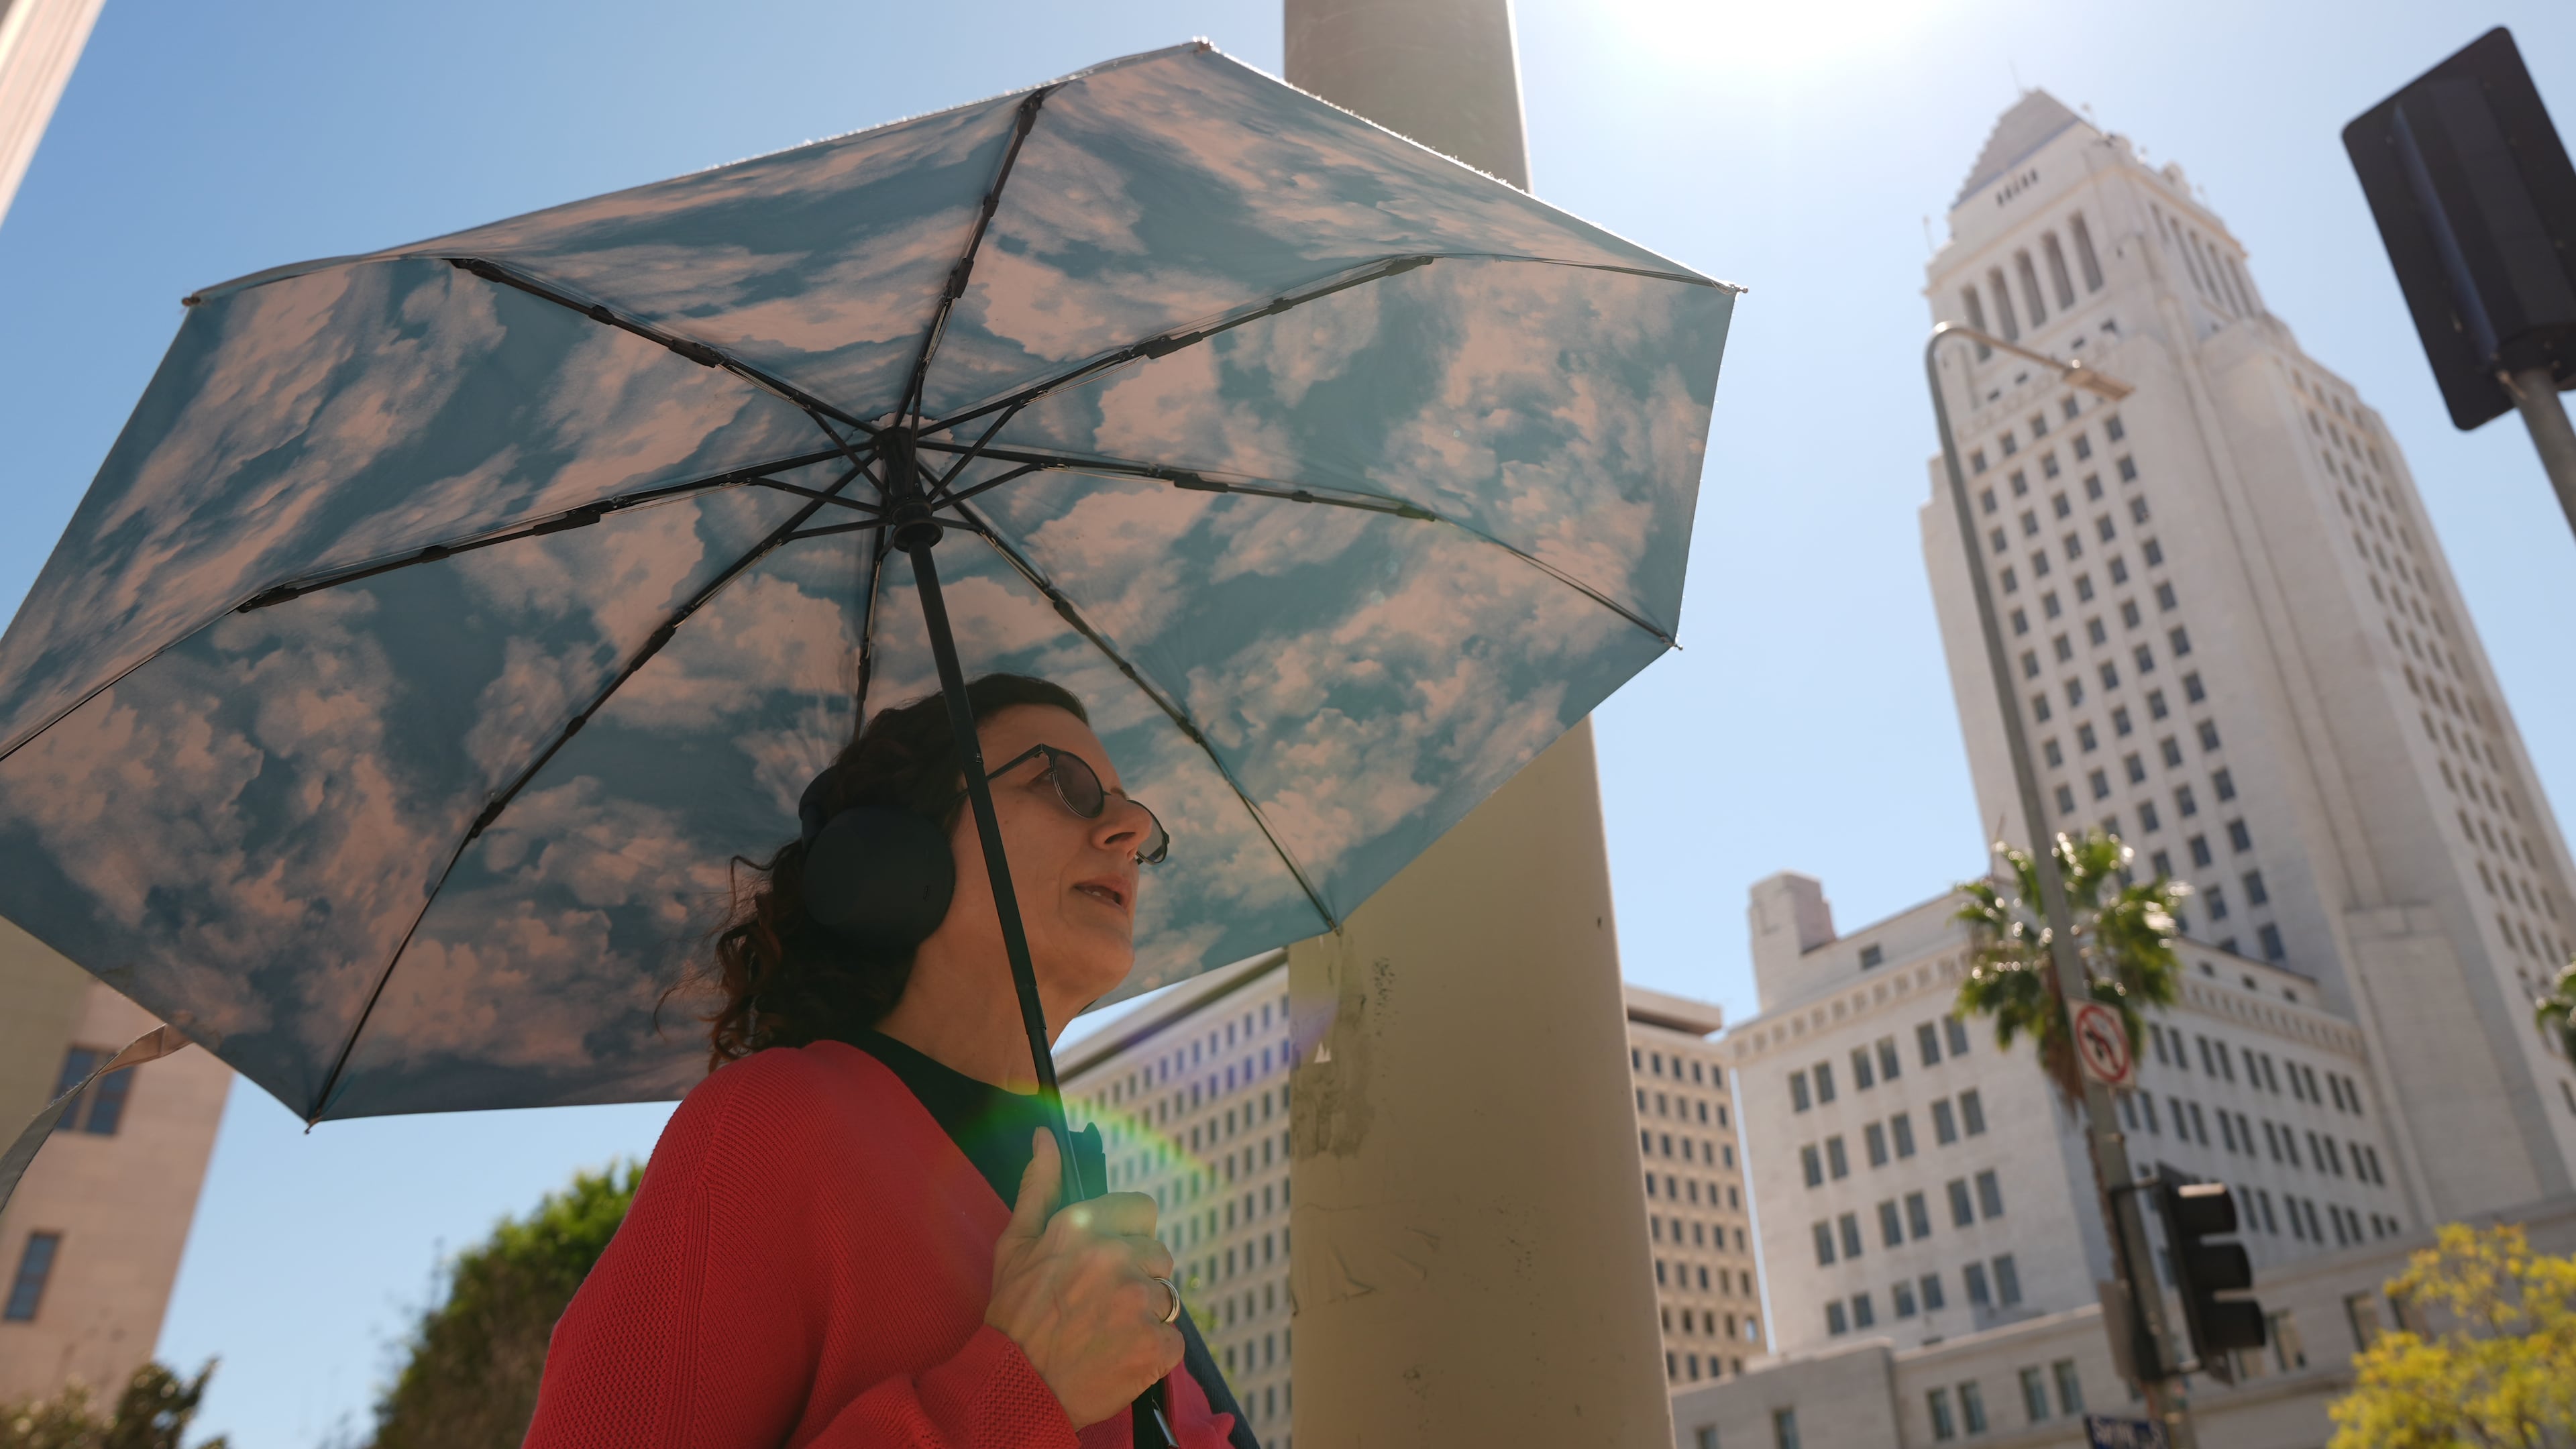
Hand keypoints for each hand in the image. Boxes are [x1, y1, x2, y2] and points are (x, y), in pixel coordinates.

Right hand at [986, 1129, 1184, 1427]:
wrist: (1013, 1388)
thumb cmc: (1013, 1318)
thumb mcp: (1016, 1244)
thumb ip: (1039, 1187)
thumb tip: (1046, 1139)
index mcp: (1082, 1227)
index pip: (1143, 1210)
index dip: (1130, 1235)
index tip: (1112, 1257)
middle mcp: (1115, 1257)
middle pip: (1159, 1256)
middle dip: (1137, 1277)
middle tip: (1101, 1304)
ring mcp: (1139, 1302)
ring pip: (1167, 1297)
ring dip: (1145, 1315)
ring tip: (1106, 1332)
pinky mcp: (1156, 1343)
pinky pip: (1173, 1339)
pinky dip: (1153, 1351)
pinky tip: (1119, 1355)